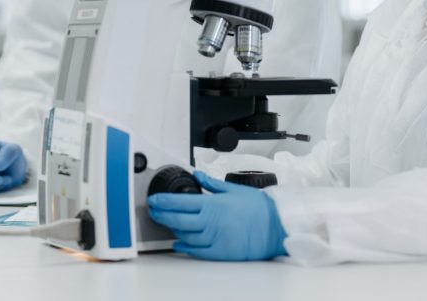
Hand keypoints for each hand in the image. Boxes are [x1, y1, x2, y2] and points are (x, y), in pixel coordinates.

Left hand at [148, 170, 286, 260]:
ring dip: (172, 229)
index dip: (163, 202)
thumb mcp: (233, 189)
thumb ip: (211, 184)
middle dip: (161, 215)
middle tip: (153, 211)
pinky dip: (184, 246)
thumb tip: (197, 174)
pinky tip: (178, 243)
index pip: (180, 202)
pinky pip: (196, 250)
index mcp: (212, 204)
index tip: (153, 200)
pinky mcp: (219, 252)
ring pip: (184, 235)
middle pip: (177, 220)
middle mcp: (210, 222)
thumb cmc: (257, 207)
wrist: (274, 226)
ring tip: (166, 223)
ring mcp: (213, 238)